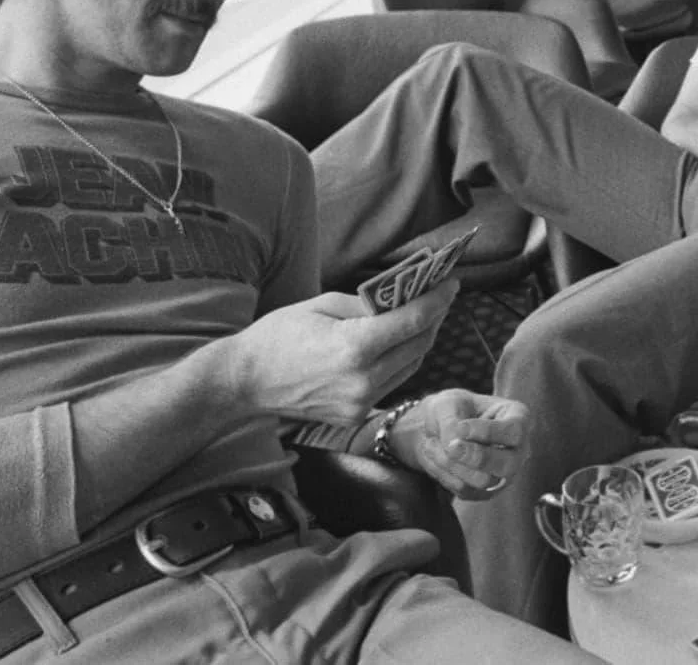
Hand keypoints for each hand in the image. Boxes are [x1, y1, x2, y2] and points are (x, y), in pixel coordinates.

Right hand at [229, 280, 457, 425]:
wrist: (246, 382)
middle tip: (441, 294)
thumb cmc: (277, 335)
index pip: (412, 321)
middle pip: (418, 345)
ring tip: (427, 315)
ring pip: (410, 367)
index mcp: (354, 348)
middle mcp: (363, 380)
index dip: (438, 299)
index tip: (451, 282)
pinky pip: (391, 383)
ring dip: (423, 340)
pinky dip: (401, 360)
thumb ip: (364, 304)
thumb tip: (398, 298)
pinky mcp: (354, 416)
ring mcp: (360, 403)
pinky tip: (400, 342)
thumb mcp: (321, 305)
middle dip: (435, 317)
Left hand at [389, 388, 529, 499]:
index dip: (487, 432)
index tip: (460, 427)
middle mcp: (517, 449)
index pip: (513, 431)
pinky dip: (445, 474)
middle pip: (506, 464)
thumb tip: (454, 447)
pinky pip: (466, 491)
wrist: (437, 427)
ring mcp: (504, 474)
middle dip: (475, 457)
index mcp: (517, 417)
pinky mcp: (486, 492)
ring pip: (483, 481)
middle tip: (450, 446)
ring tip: (432, 443)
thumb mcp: (447, 404)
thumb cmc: (450, 408)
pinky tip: (436, 455)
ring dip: (452, 463)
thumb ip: (451, 423)